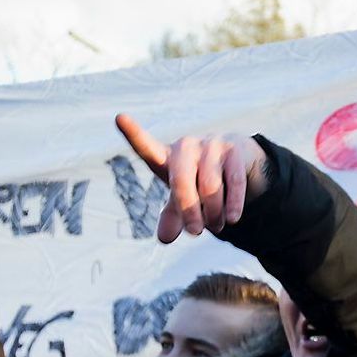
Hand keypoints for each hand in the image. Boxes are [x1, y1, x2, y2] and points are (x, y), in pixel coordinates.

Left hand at [115, 114, 268, 242]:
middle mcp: (186, 147)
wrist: (236, 161)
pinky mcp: (233, 151)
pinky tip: (233, 218)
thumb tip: (164, 238)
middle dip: (188, 209)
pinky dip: (233, 203)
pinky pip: (233, 181)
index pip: (146, 147)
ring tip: (216, 226)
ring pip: (210, 185)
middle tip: (195, 233)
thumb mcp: (182, 198)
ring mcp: (210, 145)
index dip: (134, 134)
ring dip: (213, 212)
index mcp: (166, 157)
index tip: (120, 118)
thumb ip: (172, 216)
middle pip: (181, 179)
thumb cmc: (199, 180)